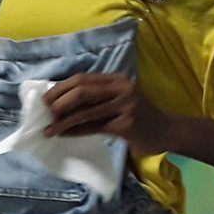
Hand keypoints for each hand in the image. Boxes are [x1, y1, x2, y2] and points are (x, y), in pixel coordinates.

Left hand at [42, 73, 174, 150]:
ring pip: (85, 110)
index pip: (83, 78)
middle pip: (82, 90)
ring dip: (63, 120)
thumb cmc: (141, 118)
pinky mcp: (126, 124)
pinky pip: (93, 127)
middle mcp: (121, 88)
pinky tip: (63, 135)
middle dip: (59, 101)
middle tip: (44, 112)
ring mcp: (125, 105)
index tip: (45, 98)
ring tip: (49, 128)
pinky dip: (75, 131)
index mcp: (117, 79)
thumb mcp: (120, 101)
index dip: (61, 87)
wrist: (168, 132)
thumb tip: (62, 103)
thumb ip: (98, 98)